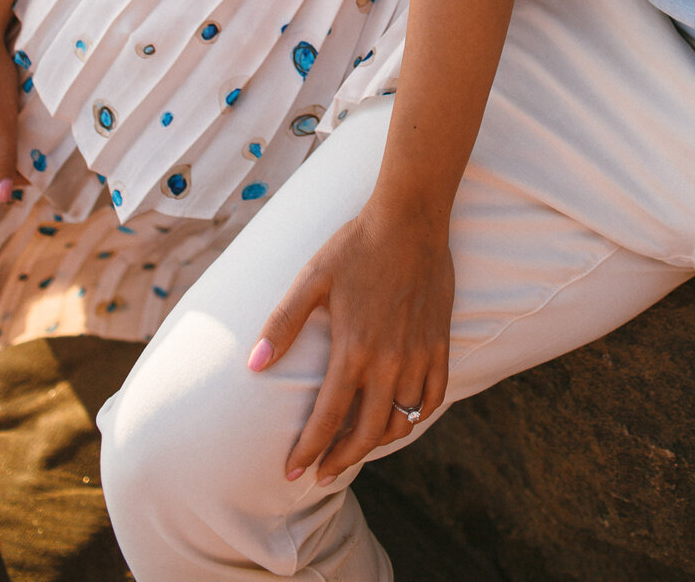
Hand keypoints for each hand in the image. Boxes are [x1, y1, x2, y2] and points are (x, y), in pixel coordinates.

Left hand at [247, 197, 454, 482]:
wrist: (410, 218)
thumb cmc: (356, 245)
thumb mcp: (312, 278)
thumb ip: (283, 324)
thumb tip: (254, 364)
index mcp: (354, 348)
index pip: (329, 418)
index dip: (308, 450)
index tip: (293, 472)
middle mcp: (389, 360)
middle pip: (366, 432)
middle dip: (340, 460)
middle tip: (322, 474)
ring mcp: (419, 353)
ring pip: (401, 419)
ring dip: (377, 441)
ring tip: (356, 447)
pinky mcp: (440, 343)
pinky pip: (433, 396)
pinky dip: (416, 415)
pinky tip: (400, 417)